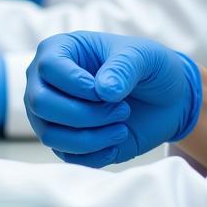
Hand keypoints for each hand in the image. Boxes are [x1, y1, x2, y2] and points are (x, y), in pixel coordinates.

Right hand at [25, 31, 201, 167]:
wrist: (166, 99)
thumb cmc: (148, 67)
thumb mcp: (143, 56)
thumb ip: (123, 68)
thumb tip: (103, 91)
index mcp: (60, 50)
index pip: (48, 68)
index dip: (77, 84)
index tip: (110, 92)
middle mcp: (46, 82)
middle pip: (40, 103)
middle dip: (84, 113)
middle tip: (122, 110)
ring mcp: (52, 114)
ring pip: (49, 134)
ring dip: (91, 137)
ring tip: (122, 127)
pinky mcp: (66, 141)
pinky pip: (66, 156)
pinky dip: (94, 154)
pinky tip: (117, 141)